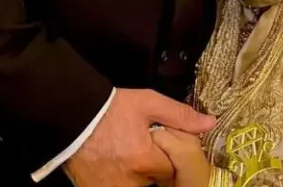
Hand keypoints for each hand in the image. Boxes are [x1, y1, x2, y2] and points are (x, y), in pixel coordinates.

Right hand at [64, 89, 215, 186]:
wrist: (72, 113)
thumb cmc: (111, 107)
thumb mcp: (148, 103)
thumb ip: (180, 115)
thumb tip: (210, 123)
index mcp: (145, 160)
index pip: (173, 169)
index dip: (169, 155)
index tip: (159, 143)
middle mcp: (129, 181)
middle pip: (155, 180)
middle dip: (153, 165)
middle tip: (140, 145)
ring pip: (138, 186)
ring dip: (138, 174)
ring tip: (127, 152)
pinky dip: (120, 178)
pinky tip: (115, 161)